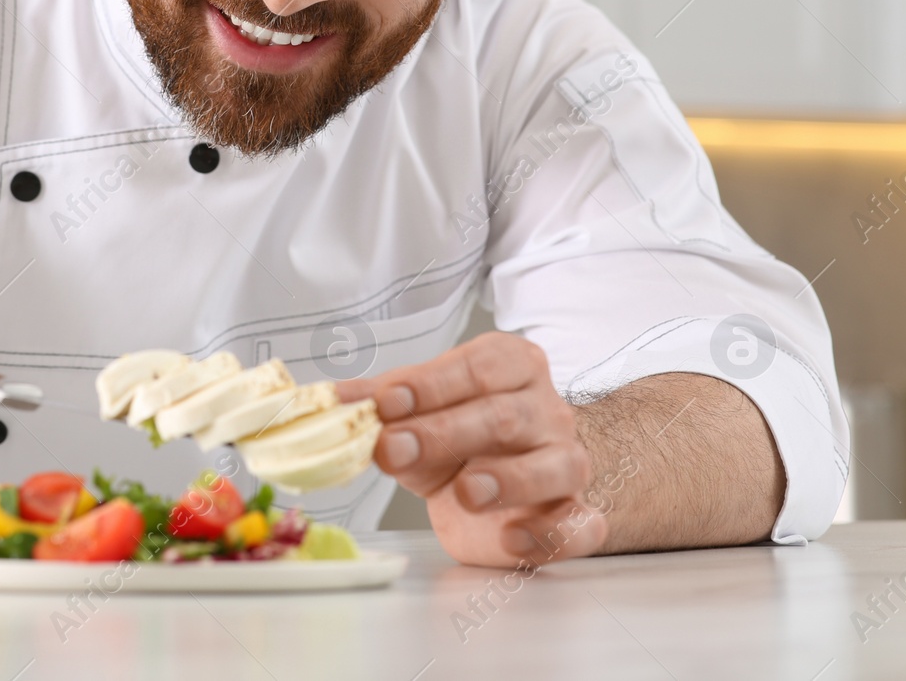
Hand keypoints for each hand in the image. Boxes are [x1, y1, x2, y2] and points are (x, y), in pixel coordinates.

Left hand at [336, 332, 607, 567]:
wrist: (514, 483)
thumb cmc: (464, 437)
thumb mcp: (417, 413)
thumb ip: (377, 404)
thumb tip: (326, 399)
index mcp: (510, 367)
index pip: (477, 366)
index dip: (430, 383)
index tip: (384, 402)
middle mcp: (546, 410)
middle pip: (505, 415)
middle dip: (446, 432)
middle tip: (395, 449)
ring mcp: (566, 462)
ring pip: (555, 465)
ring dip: (509, 479)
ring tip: (465, 491)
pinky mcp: (577, 515)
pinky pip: (579, 524)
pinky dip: (550, 534)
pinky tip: (512, 538)